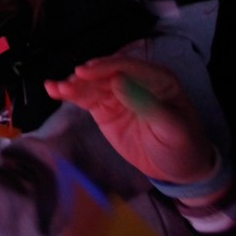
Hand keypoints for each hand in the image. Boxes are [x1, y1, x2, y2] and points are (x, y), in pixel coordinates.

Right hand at [44, 55, 216, 184]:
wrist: (177, 169)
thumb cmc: (182, 146)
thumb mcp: (173, 128)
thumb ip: (146, 104)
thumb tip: (118, 81)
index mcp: (158, 79)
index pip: (129, 67)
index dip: (106, 67)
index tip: (85, 72)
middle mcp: (135, 80)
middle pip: (105, 72)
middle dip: (85, 76)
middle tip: (69, 83)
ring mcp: (117, 93)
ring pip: (91, 83)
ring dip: (72, 84)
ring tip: (55, 88)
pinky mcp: (104, 106)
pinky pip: (84, 96)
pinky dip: (69, 93)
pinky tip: (53, 89)